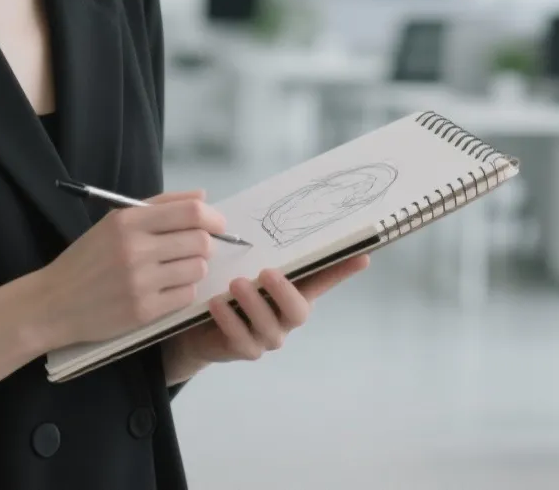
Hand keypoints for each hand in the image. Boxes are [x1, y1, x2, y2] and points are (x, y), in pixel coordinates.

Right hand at [30, 189, 226, 349]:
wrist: (55, 302)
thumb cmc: (87, 260)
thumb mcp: (114, 223)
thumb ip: (159, 206)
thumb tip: (203, 197)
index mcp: (128, 222)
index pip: (190, 213)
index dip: (213, 218)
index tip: (218, 225)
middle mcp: (135, 249)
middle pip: (200, 242)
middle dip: (205, 245)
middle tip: (193, 250)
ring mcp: (141, 282)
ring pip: (197, 269)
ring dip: (194, 269)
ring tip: (174, 270)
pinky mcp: (144, 310)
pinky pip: (186, 295)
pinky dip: (183, 291)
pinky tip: (165, 289)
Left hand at [162, 254, 369, 379]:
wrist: (195, 324)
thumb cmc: (225, 286)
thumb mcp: (241, 263)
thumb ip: (255, 246)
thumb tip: (254, 210)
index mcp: (293, 291)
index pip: (323, 279)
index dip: (342, 270)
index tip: (363, 255)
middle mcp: (286, 316)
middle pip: (299, 311)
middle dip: (285, 292)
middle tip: (267, 272)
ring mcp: (267, 336)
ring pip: (269, 326)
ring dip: (252, 304)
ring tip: (235, 284)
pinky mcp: (244, 349)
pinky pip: (241, 339)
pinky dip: (229, 320)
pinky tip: (216, 303)